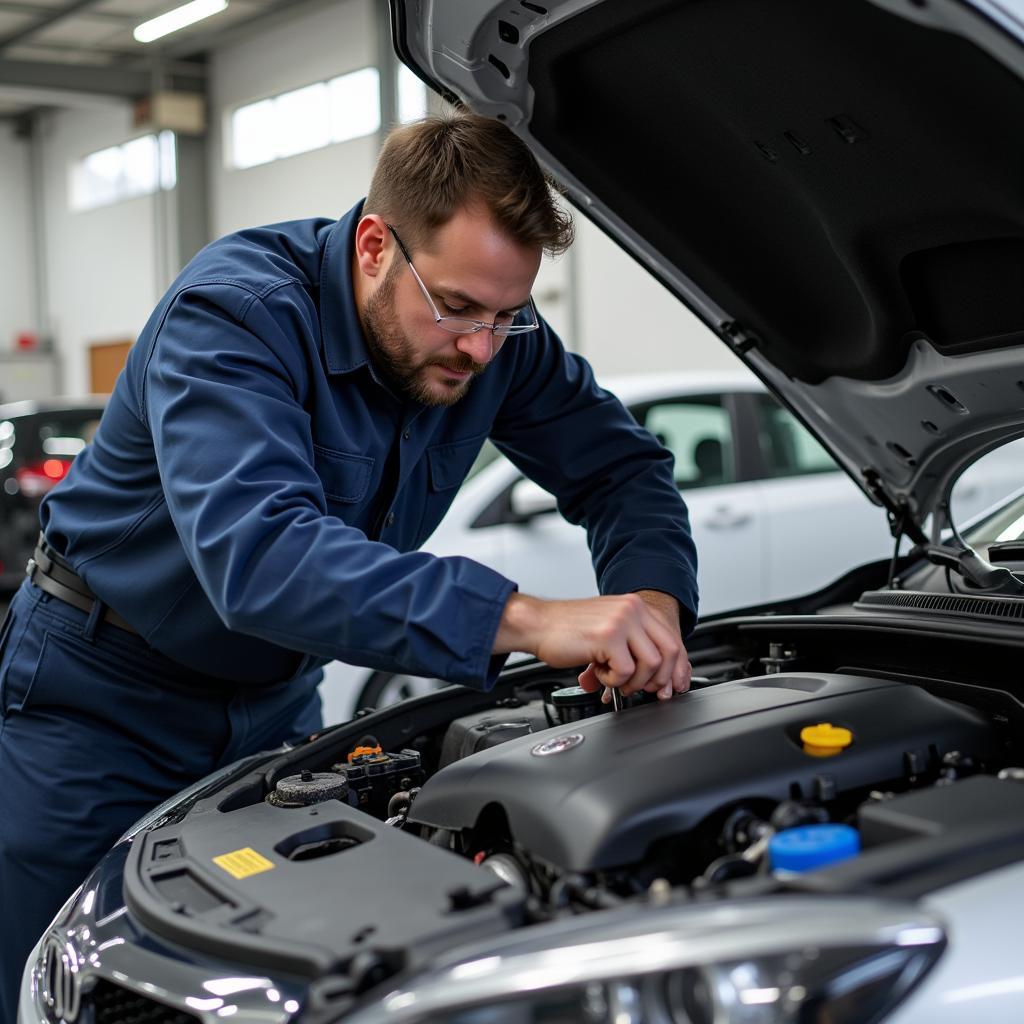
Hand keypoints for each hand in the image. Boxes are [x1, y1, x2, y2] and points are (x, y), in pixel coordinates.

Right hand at [494, 590, 690, 701]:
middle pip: (669, 651)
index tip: (666, 685)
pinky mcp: (608, 637)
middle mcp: (632, 609)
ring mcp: (622, 621)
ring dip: (632, 681)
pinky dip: (612, 681)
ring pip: (651, 664)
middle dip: (658, 678)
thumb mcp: (607, 627)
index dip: (673, 667)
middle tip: (640, 687)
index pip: (671, 638)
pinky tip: (597, 671)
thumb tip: (658, 673)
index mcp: (635, 605)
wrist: (536, 624)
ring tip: (611, 677)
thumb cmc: (566, 630)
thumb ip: (633, 642)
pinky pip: (626, 672)